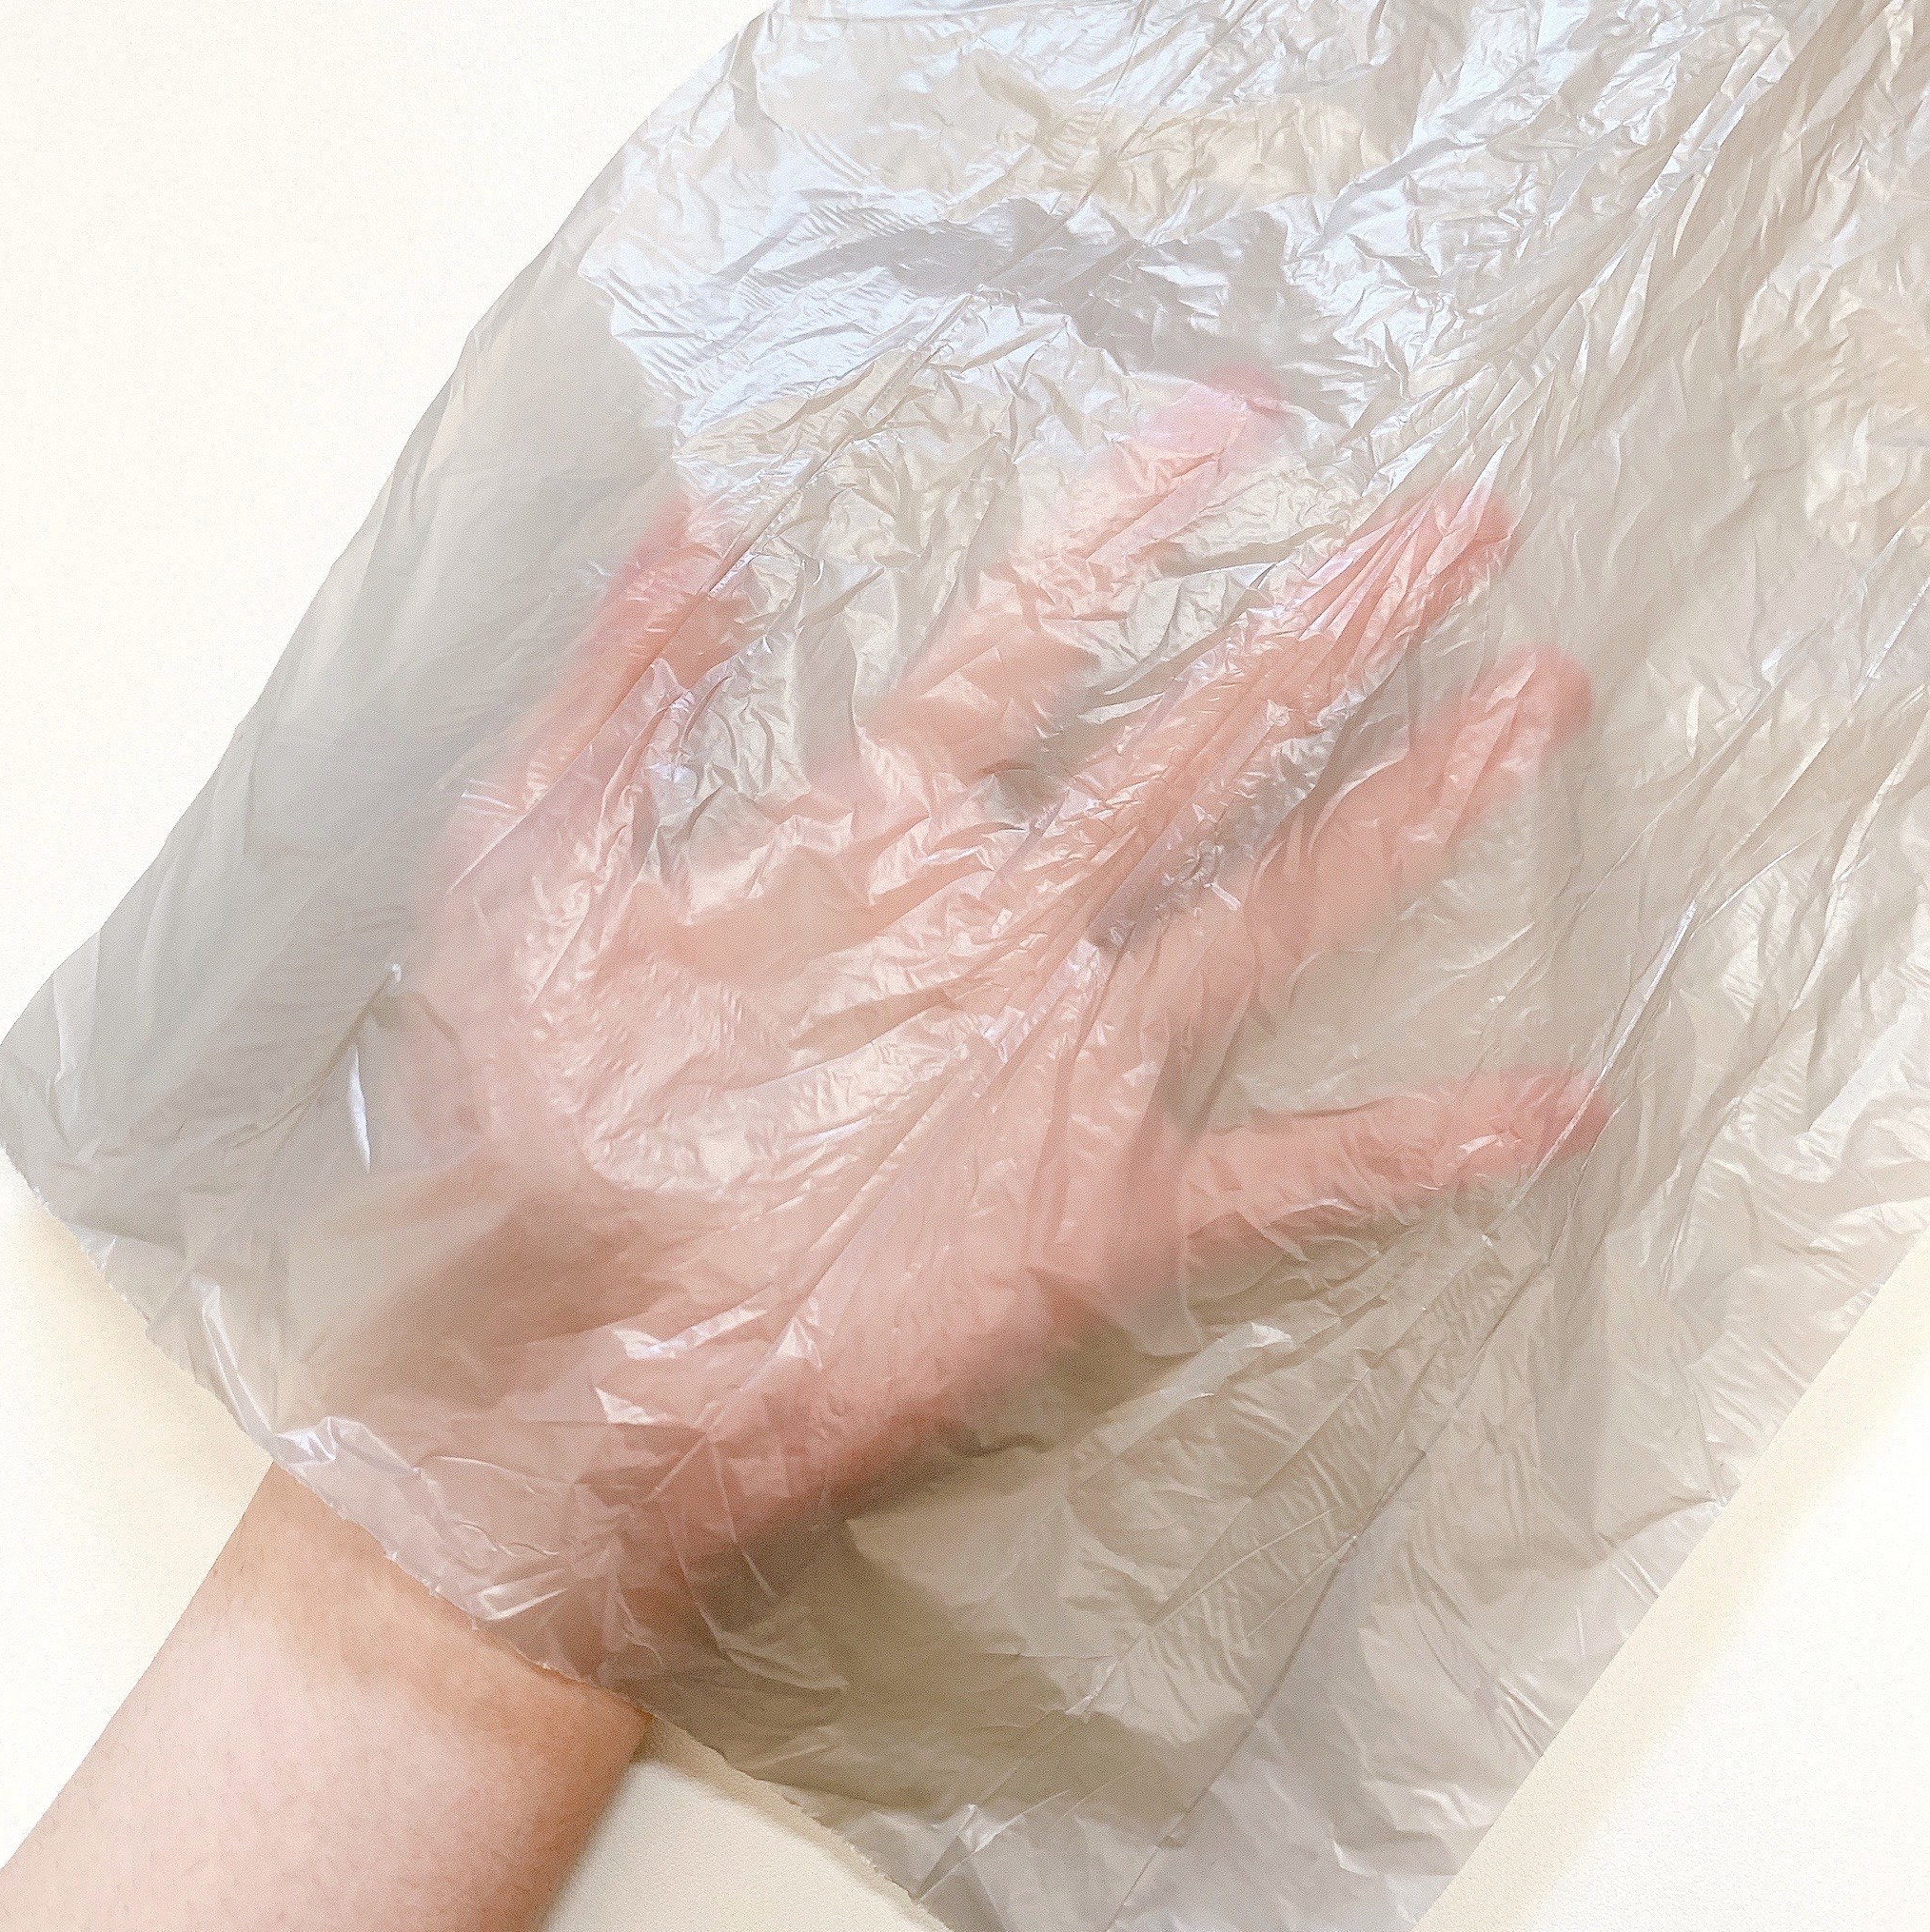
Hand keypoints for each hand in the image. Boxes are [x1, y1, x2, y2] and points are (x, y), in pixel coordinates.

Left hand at [355, 377, 1602, 1673]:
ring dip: (1406, 815)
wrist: (562, 1370)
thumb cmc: (522, 1128)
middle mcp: (1005, 928)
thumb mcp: (528, 875)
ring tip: (1532, 704)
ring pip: (1274, 913)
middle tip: (1459, 526)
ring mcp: (1071, 1066)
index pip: (1024, 645)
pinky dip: (1417, 1145)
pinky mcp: (1107, 1212)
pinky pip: (1292, 1171)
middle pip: (1197, 747)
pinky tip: (1551, 1101)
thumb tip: (698, 520)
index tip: (1226, 420)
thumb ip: (615, 697)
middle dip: (1326, 631)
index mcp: (875, 838)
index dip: (1119, 531)